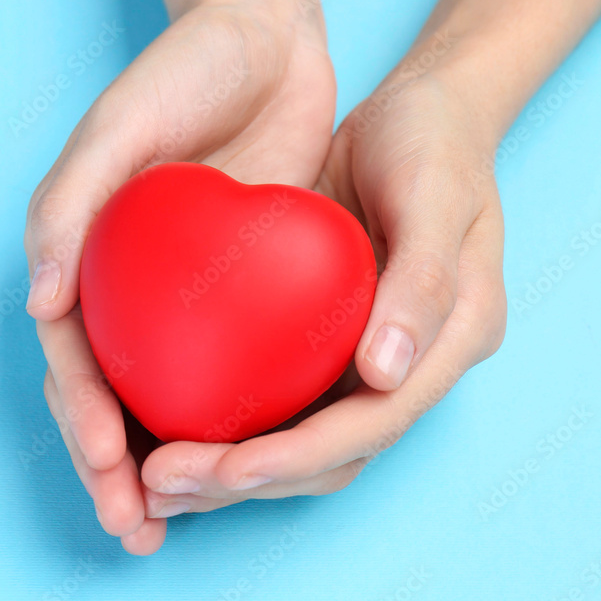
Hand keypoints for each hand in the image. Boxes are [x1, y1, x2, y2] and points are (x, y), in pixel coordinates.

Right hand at [25, 0, 335, 554]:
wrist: (264, 40)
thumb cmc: (181, 72)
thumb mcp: (116, 125)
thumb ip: (66, 205)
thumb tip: (39, 302)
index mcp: (86, 263)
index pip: (76, 362)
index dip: (86, 424)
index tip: (112, 473)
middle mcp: (128, 292)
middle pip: (114, 398)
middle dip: (117, 472)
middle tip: (138, 532)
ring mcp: (183, 299)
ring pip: (167, 400)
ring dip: (168, 467)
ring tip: (175, 526)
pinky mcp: (242, 294)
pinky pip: (229, 370)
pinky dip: (229, 421)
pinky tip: (245, 461)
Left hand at [139, 66, 507, 523]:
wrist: (418, 119)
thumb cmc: (433, 147)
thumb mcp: (436, 196)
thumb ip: (421, 281)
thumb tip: (384, 375)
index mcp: (450, 345)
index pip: (370, 428)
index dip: (296, 458)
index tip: (223, 468)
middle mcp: (405, 370)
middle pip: (325, 457)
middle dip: (243, 479)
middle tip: (159, 481)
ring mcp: (362, 363)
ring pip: (294, 443)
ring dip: (224, 470)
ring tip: (150, 476)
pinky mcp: (321, 345)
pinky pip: (272, 400)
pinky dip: (222, 425)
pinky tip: (161, 426)